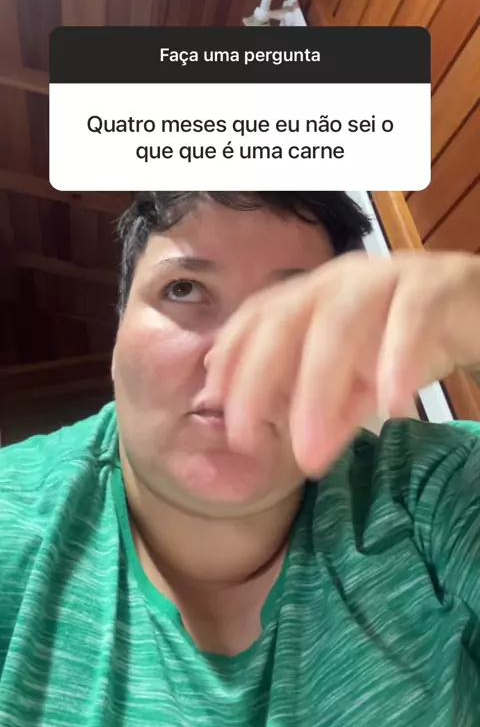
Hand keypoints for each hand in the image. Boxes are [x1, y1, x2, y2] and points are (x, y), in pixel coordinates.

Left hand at [205, 250, 479, 475]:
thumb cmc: (412, 339)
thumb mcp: (362, 383)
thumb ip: (330, 408)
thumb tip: (295, 449)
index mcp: (316, 293)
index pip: (258, 317)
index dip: (231, 357)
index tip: (212, 406)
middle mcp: (342, 279)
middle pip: (286, 320)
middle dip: (258, 380)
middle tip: (247, 440)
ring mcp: (388, 276)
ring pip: (340, 322)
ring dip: (319, 388)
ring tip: (311, 450)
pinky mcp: (436, 284)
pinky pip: (411, 316)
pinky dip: (397, 360)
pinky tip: (391, 405)